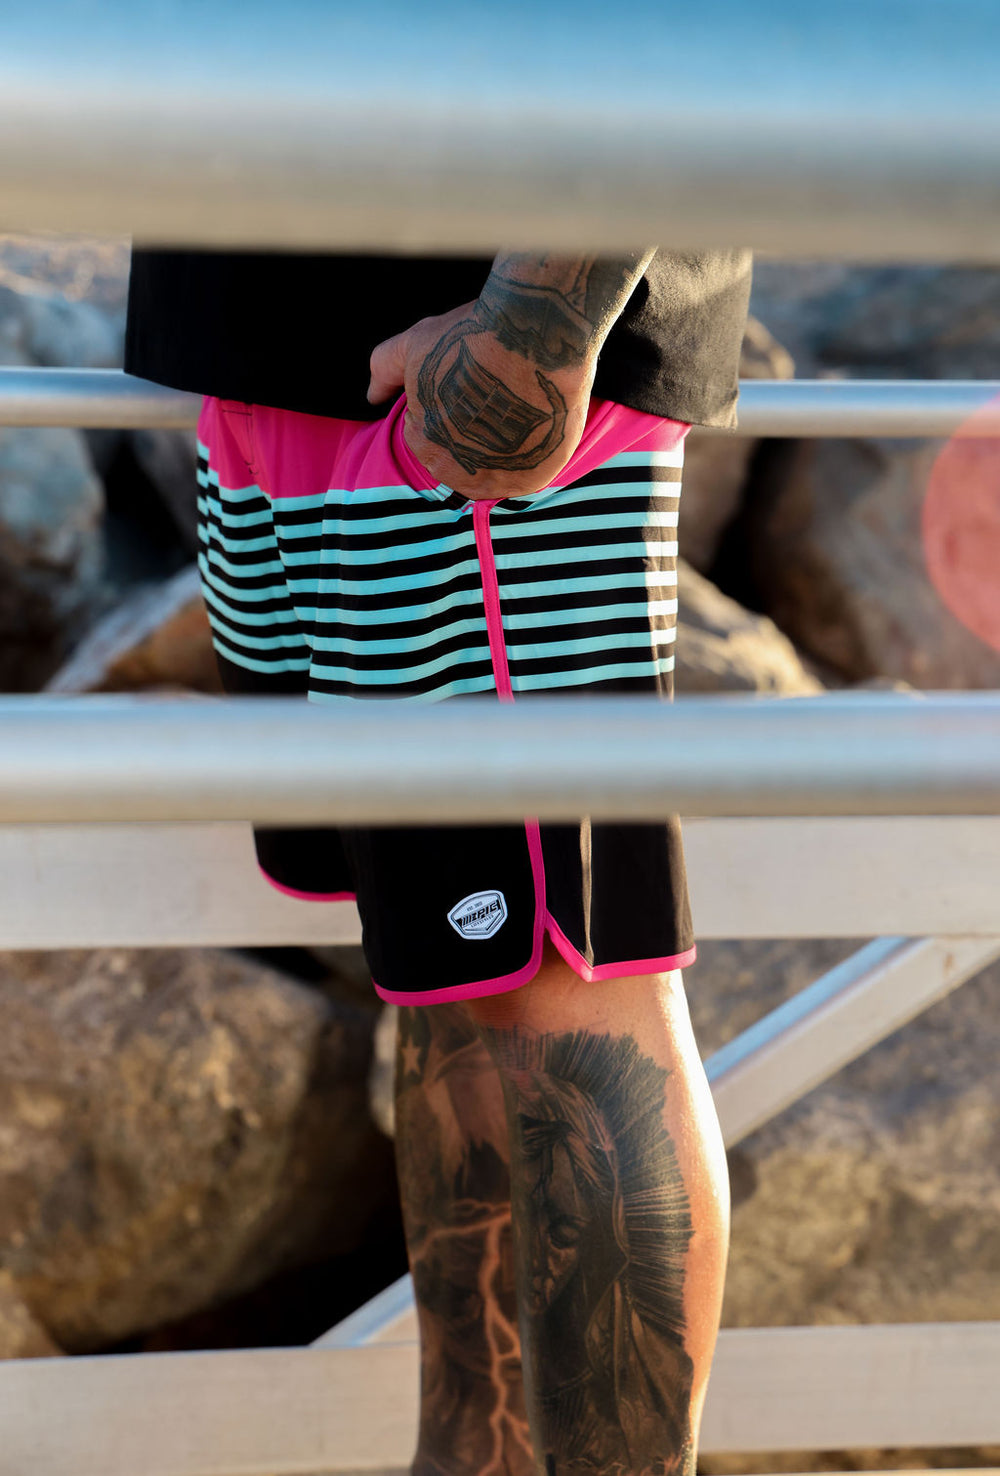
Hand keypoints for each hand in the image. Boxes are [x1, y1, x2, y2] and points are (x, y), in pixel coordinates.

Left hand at [368, 301, 594, 499]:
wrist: (532, 338)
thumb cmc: (470, 339)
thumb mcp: (415, 344)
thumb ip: (385, 369)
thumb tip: (372, 395)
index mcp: (423, 441)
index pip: (429, 435)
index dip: (450, 408)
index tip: (469, 387)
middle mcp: (455, 468)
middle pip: (461, 455)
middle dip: (473, 431)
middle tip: (494, 397)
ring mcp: (493, 477)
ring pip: (493, 468)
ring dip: (499, 448)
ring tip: (514, 410)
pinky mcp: (530, 477)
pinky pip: (524, 475)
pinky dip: (527, 457)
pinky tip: (532, 426)